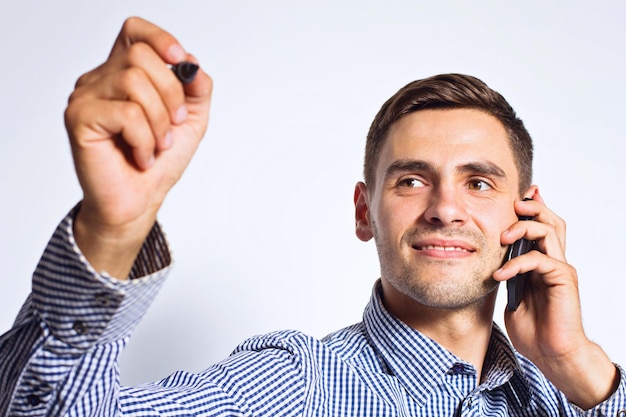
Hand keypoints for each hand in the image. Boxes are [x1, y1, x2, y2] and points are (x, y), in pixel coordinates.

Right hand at [64, 17, 211, 277]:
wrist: (139, 203)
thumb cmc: (159, 163)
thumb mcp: (190, 121)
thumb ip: (196, 89)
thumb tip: (192, 64)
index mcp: (124, 74)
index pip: (135, 32)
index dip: (160, 39)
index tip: (181, 62)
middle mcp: (100, 79)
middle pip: (141, 56)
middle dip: (171, 95)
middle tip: (173, 126)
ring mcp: (86, 97)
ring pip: (134, 82)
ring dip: (159, 121)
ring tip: (157, 146)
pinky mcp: (79, 119)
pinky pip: (126, 113)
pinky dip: (145, 139)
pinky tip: (141, 156)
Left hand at [494, 188, 617, 408]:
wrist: (551, 353)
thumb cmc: (533, 328)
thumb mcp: (511, 295)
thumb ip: (507, 276)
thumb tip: (489, 264)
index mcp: (541, 262)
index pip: (540, 227)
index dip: (531, 209)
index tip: (515, 196)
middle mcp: (553, 260)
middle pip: (550, 221)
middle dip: (532, 206)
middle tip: (512, 203)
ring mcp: (560, 269)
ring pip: (549, 232)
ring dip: (523, 228)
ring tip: (501, 237)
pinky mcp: (564, 280)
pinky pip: (540, 260)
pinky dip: (517, 264)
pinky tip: (501, 274)